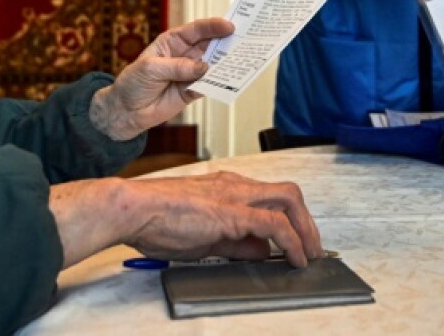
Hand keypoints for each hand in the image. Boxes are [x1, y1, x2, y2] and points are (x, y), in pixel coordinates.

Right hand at [48, 172, 323, 268]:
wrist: (132, 208)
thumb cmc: (154, 219)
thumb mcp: (203, 235)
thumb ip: (235, 241)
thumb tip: (261, 250)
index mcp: (226, 187)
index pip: (270, 197)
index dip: (289, 219)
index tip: (295, 243)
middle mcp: (235, 185)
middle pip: (288, 193)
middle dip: (306, 221)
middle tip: (311, 248)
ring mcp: (235, 196)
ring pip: (289, 200)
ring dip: (306, 229)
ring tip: (309, 254)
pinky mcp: (232, 212)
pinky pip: (275, 223)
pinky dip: (292, 240)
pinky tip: (295, 258)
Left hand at [89, 17, 234, 140]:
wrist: (126, 111)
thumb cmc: (133, 83)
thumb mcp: (150, 69)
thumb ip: (177, 67)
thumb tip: (203, 67)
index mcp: (173, 42)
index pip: (197, 30)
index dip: (214, 26)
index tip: (229, 26)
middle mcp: (185, 55)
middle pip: (210, 45)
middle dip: (227, 42)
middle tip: (244, 41)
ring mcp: (190, 73)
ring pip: (214, 65)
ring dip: (226, 63)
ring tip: (241, 61)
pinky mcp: (193, 91)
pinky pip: (210, 85)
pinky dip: (220, 84)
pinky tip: (229, 81)